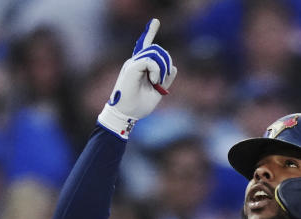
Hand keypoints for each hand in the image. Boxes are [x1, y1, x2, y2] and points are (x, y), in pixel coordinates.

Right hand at [97, 18, 176, 137]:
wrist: (127, 115)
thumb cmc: (139, 106)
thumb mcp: (157, 92)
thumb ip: (165, 79)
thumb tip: (174, 68)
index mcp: (140, 67)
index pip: (145, 46)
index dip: (149, 33)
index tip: (155, 22)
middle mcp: (135, 63)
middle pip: (156, 49)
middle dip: (166, 60)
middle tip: (165, 78)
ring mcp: (133, 64)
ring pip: (154, 52)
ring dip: (162, 66)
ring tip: (158, 82)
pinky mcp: (132, 68)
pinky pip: (149, 60)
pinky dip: (156, 70)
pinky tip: (154, 81)